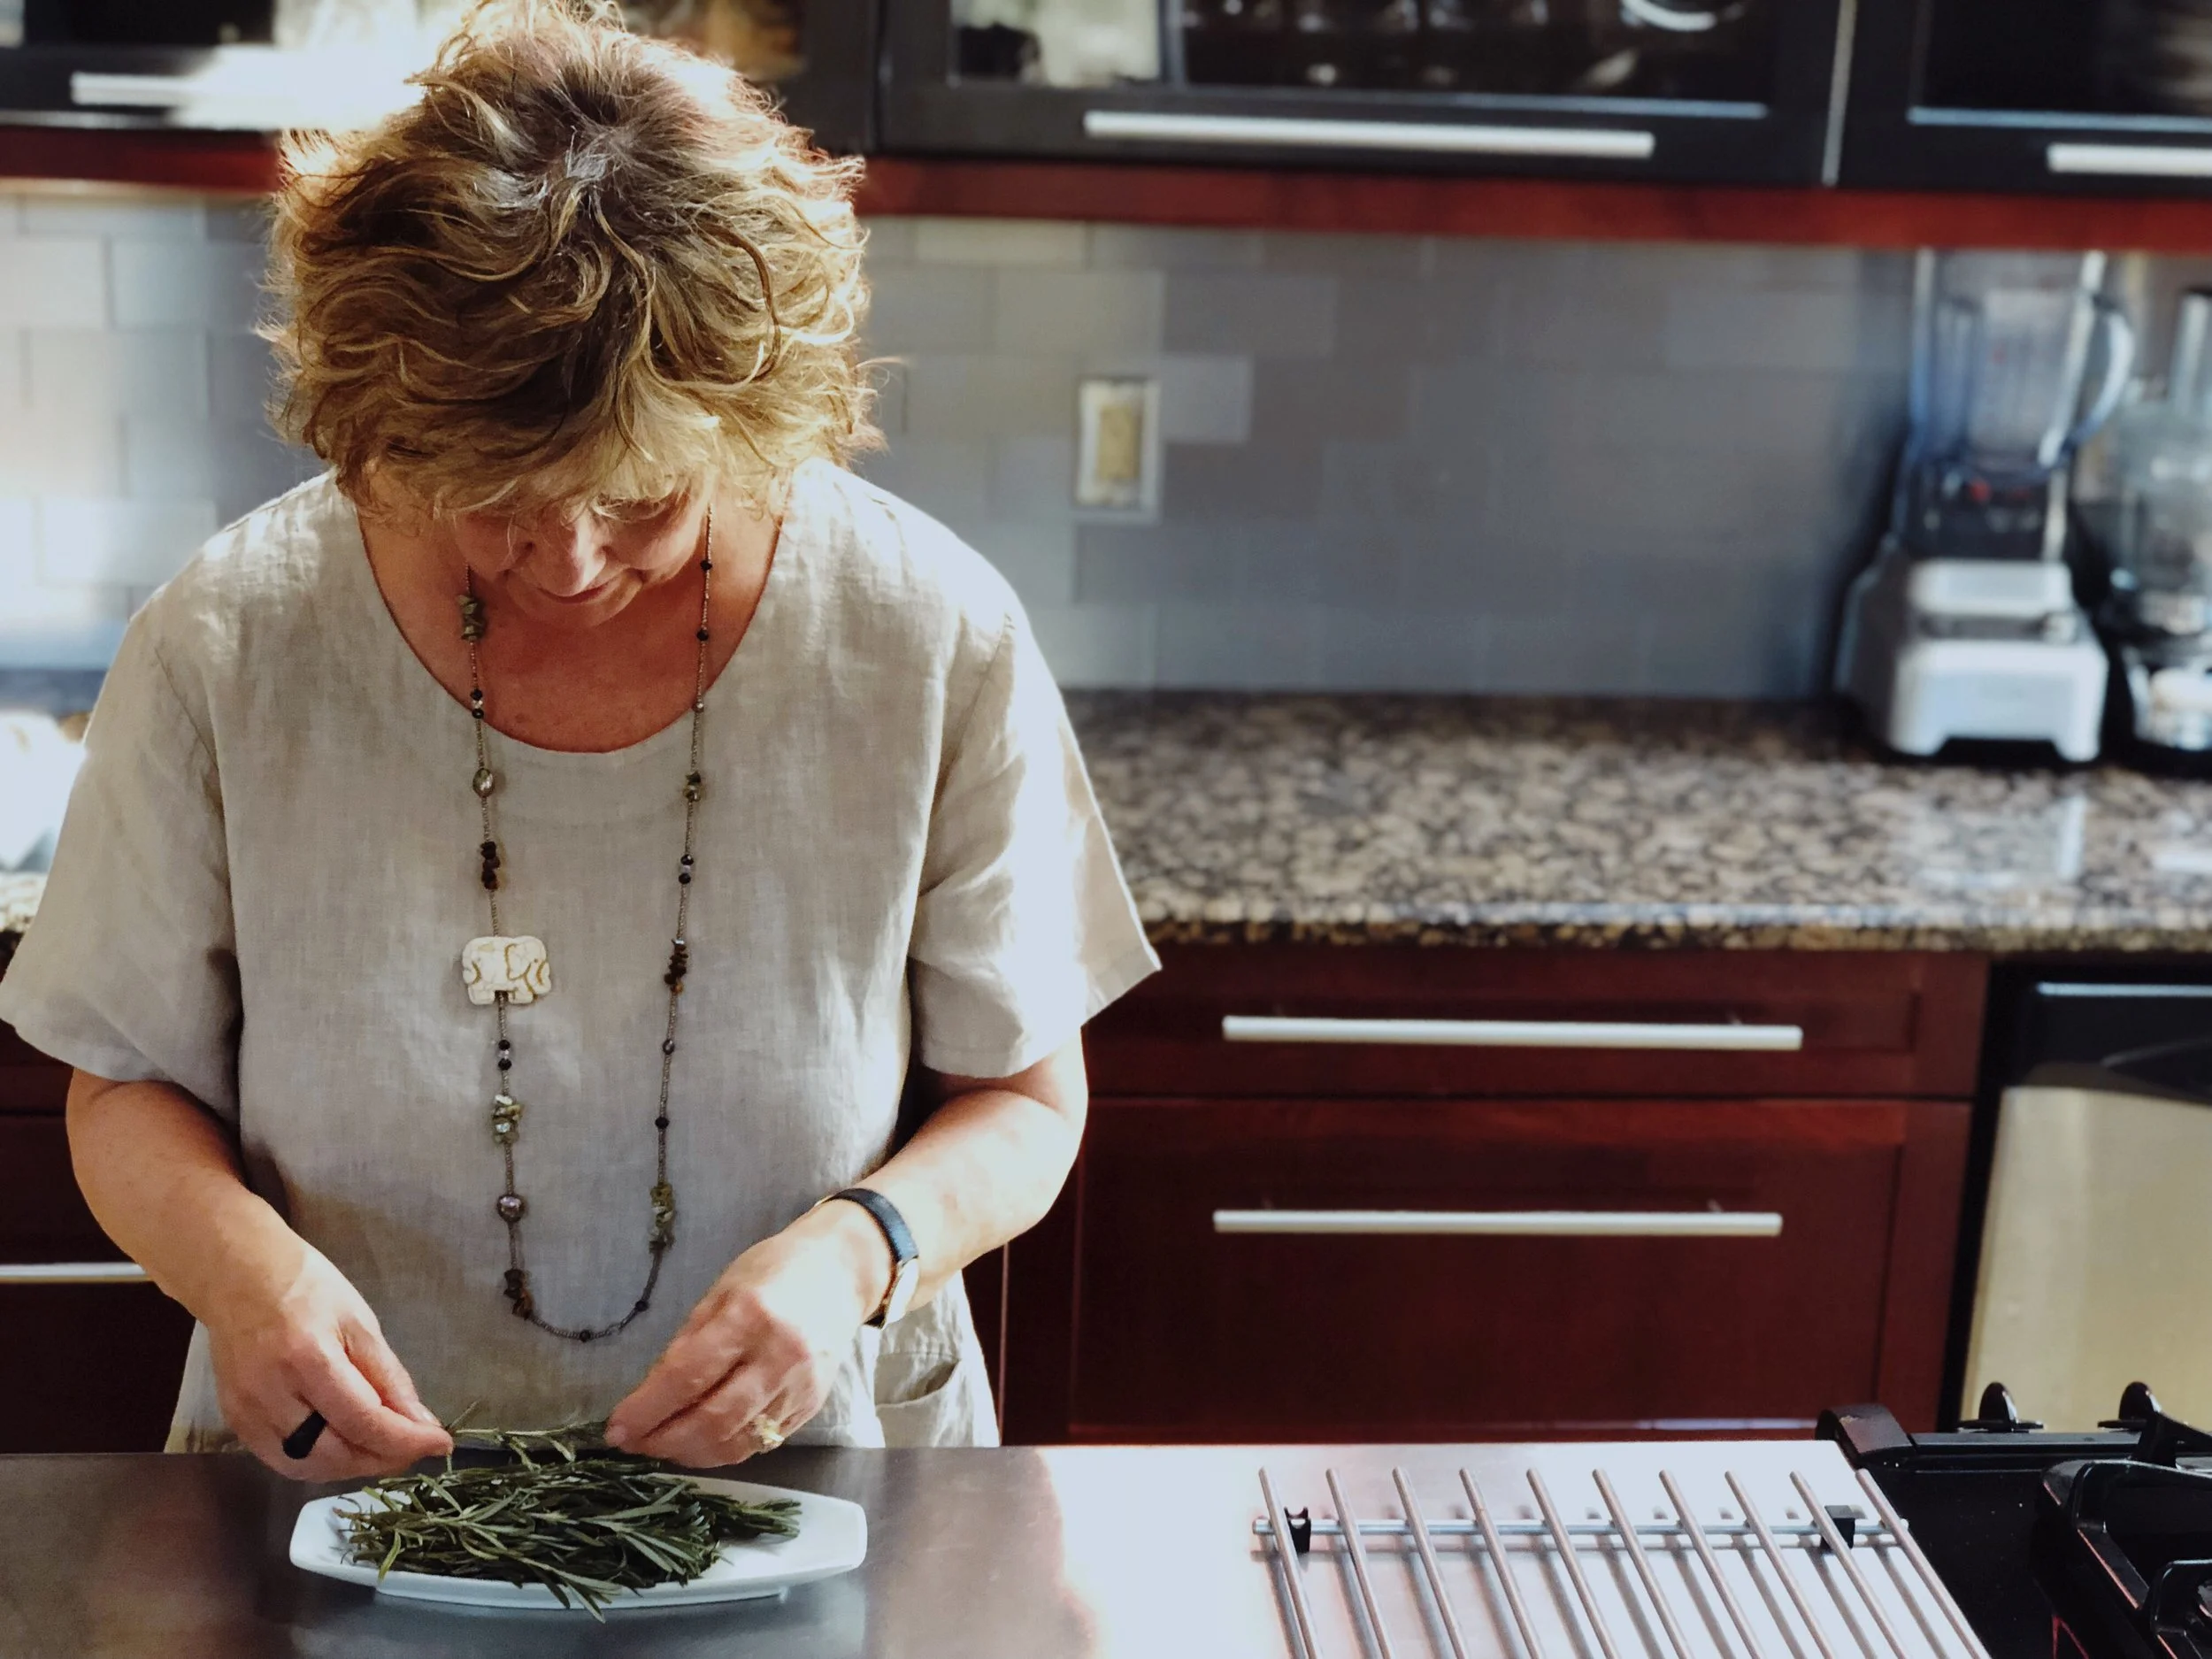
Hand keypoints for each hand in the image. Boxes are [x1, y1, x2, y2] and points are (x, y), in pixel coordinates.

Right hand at [202, 1237, 451, 1481]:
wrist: (239, 1276)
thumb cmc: (307, 1288)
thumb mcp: (360, 1322)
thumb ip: (388, 1378)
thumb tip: (419, 1424)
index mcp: (308, 1358)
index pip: (363, 1420)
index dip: (405, 1441)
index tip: (440, 1444)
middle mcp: (271, 1392)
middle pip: (332, 1454)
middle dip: (380, 1459)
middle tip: (412, 1448)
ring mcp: (246, 1411)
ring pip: (304, 1466)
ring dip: (350, 1467)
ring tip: (382, 1449)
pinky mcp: (234, 1420)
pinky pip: (280, 1460)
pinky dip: (318, 1462)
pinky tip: (344, 1447)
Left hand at [604, 1203, 889, 1465]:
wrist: (841, 1273)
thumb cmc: (775, 1270)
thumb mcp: (721, 1290)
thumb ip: (688, 1341)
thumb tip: (650, 1393)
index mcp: (750, 1316)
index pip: (688, 1376)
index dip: (647, 1408)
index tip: (616, 1427)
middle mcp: (779, 1356)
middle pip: (713, 1420)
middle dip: (663, 1440)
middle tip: (632, 1444)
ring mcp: (799, 1387)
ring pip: (736, 1441)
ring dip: (690, 1453)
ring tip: (661, 1447)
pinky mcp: (811, 1407)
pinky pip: (759, 1443)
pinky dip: (723, 1450)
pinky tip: (699, 1443)